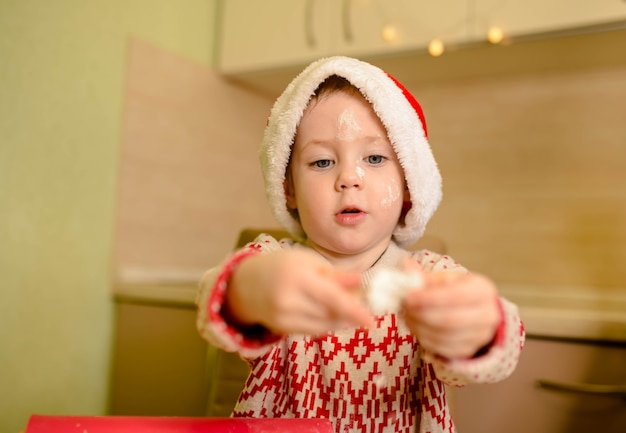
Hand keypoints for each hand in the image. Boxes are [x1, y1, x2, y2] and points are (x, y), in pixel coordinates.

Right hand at [226, 249, 373, 335]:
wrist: (248, 283)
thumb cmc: (285, 266)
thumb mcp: (310, 261)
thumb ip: (335, 274)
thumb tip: (361, 281)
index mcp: (298, 277)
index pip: (332, 298)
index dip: (354, 311)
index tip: (372, 322)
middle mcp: (288, 300)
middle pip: (330, 314)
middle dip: (350, 311)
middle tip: (360, 300)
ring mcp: (283, 318)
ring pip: (324, 325)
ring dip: (340, 318)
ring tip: (341, 303)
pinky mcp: (281, 329)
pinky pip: (313, 330)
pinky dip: (325, 323)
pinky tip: (325, 311)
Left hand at [401, 265, 500, 358]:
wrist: (476, 312)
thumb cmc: (458, 291)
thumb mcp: (446, 279)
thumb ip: (425, 276)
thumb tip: (406, 265)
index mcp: (483, 290)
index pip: (456, 296)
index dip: (429, 298)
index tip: (408, 297)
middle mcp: (487, 315)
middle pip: (450, 320)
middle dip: (422, 314)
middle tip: (405, 307)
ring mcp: (480, 336)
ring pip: (444, 336)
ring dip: (420, 326)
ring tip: (409, 315)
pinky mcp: (469, 350)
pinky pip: (442, 348)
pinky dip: (425, 338)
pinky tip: (417, 327)